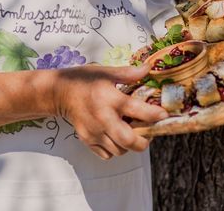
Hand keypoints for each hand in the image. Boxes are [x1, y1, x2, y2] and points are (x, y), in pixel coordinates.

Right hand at [52, 63, 168, 159]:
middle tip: (148, 132)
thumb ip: (128, 74)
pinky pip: (107, 154)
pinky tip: (116, 136)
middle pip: (129, 141)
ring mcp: (94, 132)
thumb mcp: (106, 72)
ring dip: (129, 144)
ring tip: (131, 131)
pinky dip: (115, 149)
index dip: (154, 114)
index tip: (163, 115)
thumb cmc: (85, 80)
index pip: (136, 110)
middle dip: (144, 140)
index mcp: (109, 99)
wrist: (60, 92)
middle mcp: (102, 118)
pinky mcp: (87, 140)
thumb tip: (148, 69)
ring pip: (120, 150)